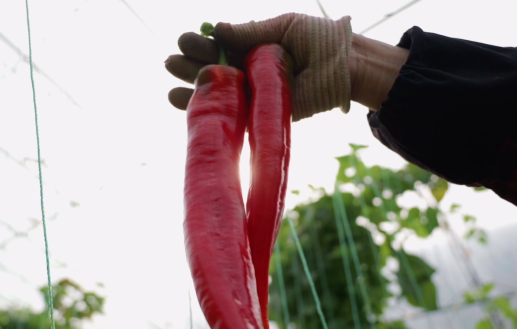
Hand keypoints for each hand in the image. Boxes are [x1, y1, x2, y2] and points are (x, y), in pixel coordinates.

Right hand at [165, 13, 352, 120]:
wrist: (346, 66)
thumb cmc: (320, 40)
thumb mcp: (283, 27)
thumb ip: (250, 31)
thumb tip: (217, 29)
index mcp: (254, 47)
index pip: (220, 46)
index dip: (201, 44)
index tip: (184, 40)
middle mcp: (251, 70)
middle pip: (214, 70)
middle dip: (191, 66)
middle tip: (171, 63)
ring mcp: (256, 93)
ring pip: (219, 93)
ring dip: (194, 90)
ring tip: (171, 87)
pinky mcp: (264, 113)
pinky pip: (235, 114)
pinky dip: (213, 111)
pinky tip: (190, 106)